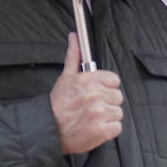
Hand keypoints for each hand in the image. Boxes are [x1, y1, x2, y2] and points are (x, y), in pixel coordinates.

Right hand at [50, 33, 123, 154]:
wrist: (48, 130)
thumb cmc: (57, 104)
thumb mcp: (65, 77)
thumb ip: (74, 56)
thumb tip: (75, 37)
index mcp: (88, 80)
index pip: (114, 80)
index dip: (107, 87)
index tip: (98, 93)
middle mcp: (95, 95)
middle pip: (118, 97)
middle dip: (107, 102)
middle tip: (92, 107)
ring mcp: (99, 113)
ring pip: (118, 112)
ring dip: (108, 117)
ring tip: (93, 118)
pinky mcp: (101, 130)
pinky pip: (117, 127)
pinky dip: (108, 130)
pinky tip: (96, 127)